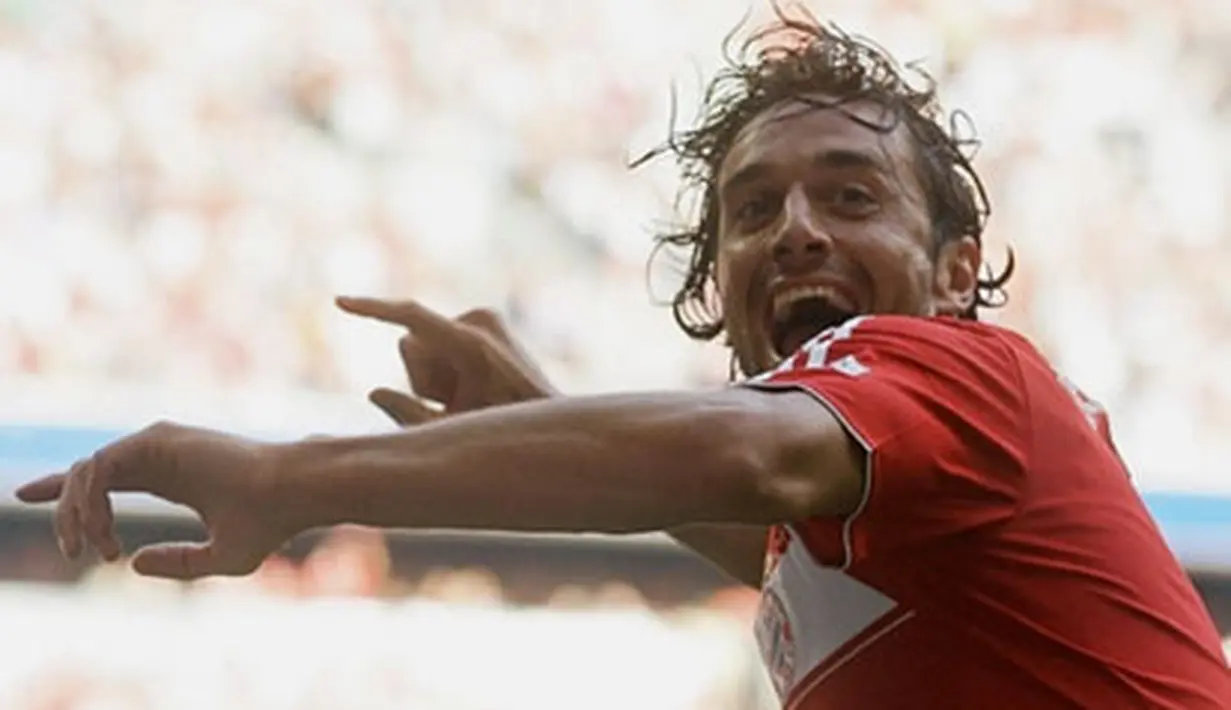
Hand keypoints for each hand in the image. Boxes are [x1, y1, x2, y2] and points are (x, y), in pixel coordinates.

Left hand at [14, 422, 293, 579]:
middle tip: (79, 552)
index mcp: (173, 478)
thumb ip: (176, 562)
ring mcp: (157, 445)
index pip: (106, 478)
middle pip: (87, 474)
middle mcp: (160, 456)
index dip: (65, 490)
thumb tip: (131, 562)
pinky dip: (91, 501)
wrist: (289, 496)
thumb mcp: (219, 557)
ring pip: (88, 470)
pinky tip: (105, 530)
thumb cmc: (267, 524)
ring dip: (79, 513)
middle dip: (67, 513)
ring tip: (97, 547)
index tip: (23, 494)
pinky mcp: (155, 440)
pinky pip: (99, 467)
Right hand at [336, 296, 555, 425]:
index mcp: (472, 347)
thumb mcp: (451, 435)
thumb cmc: (503, 433)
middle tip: (454, 404)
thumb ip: (408, 416)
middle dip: (419, 375)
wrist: (552, 416)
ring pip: (423, 343)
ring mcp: (487, 317)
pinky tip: (475, 385)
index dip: (372, 310)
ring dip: (436, 373)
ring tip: (471, 396)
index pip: (411, 317)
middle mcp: (481, 322)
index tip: (340, 301)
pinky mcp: (488, 319)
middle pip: (410, 344)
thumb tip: (375, 393)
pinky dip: (447, 363)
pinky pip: (440, 338)